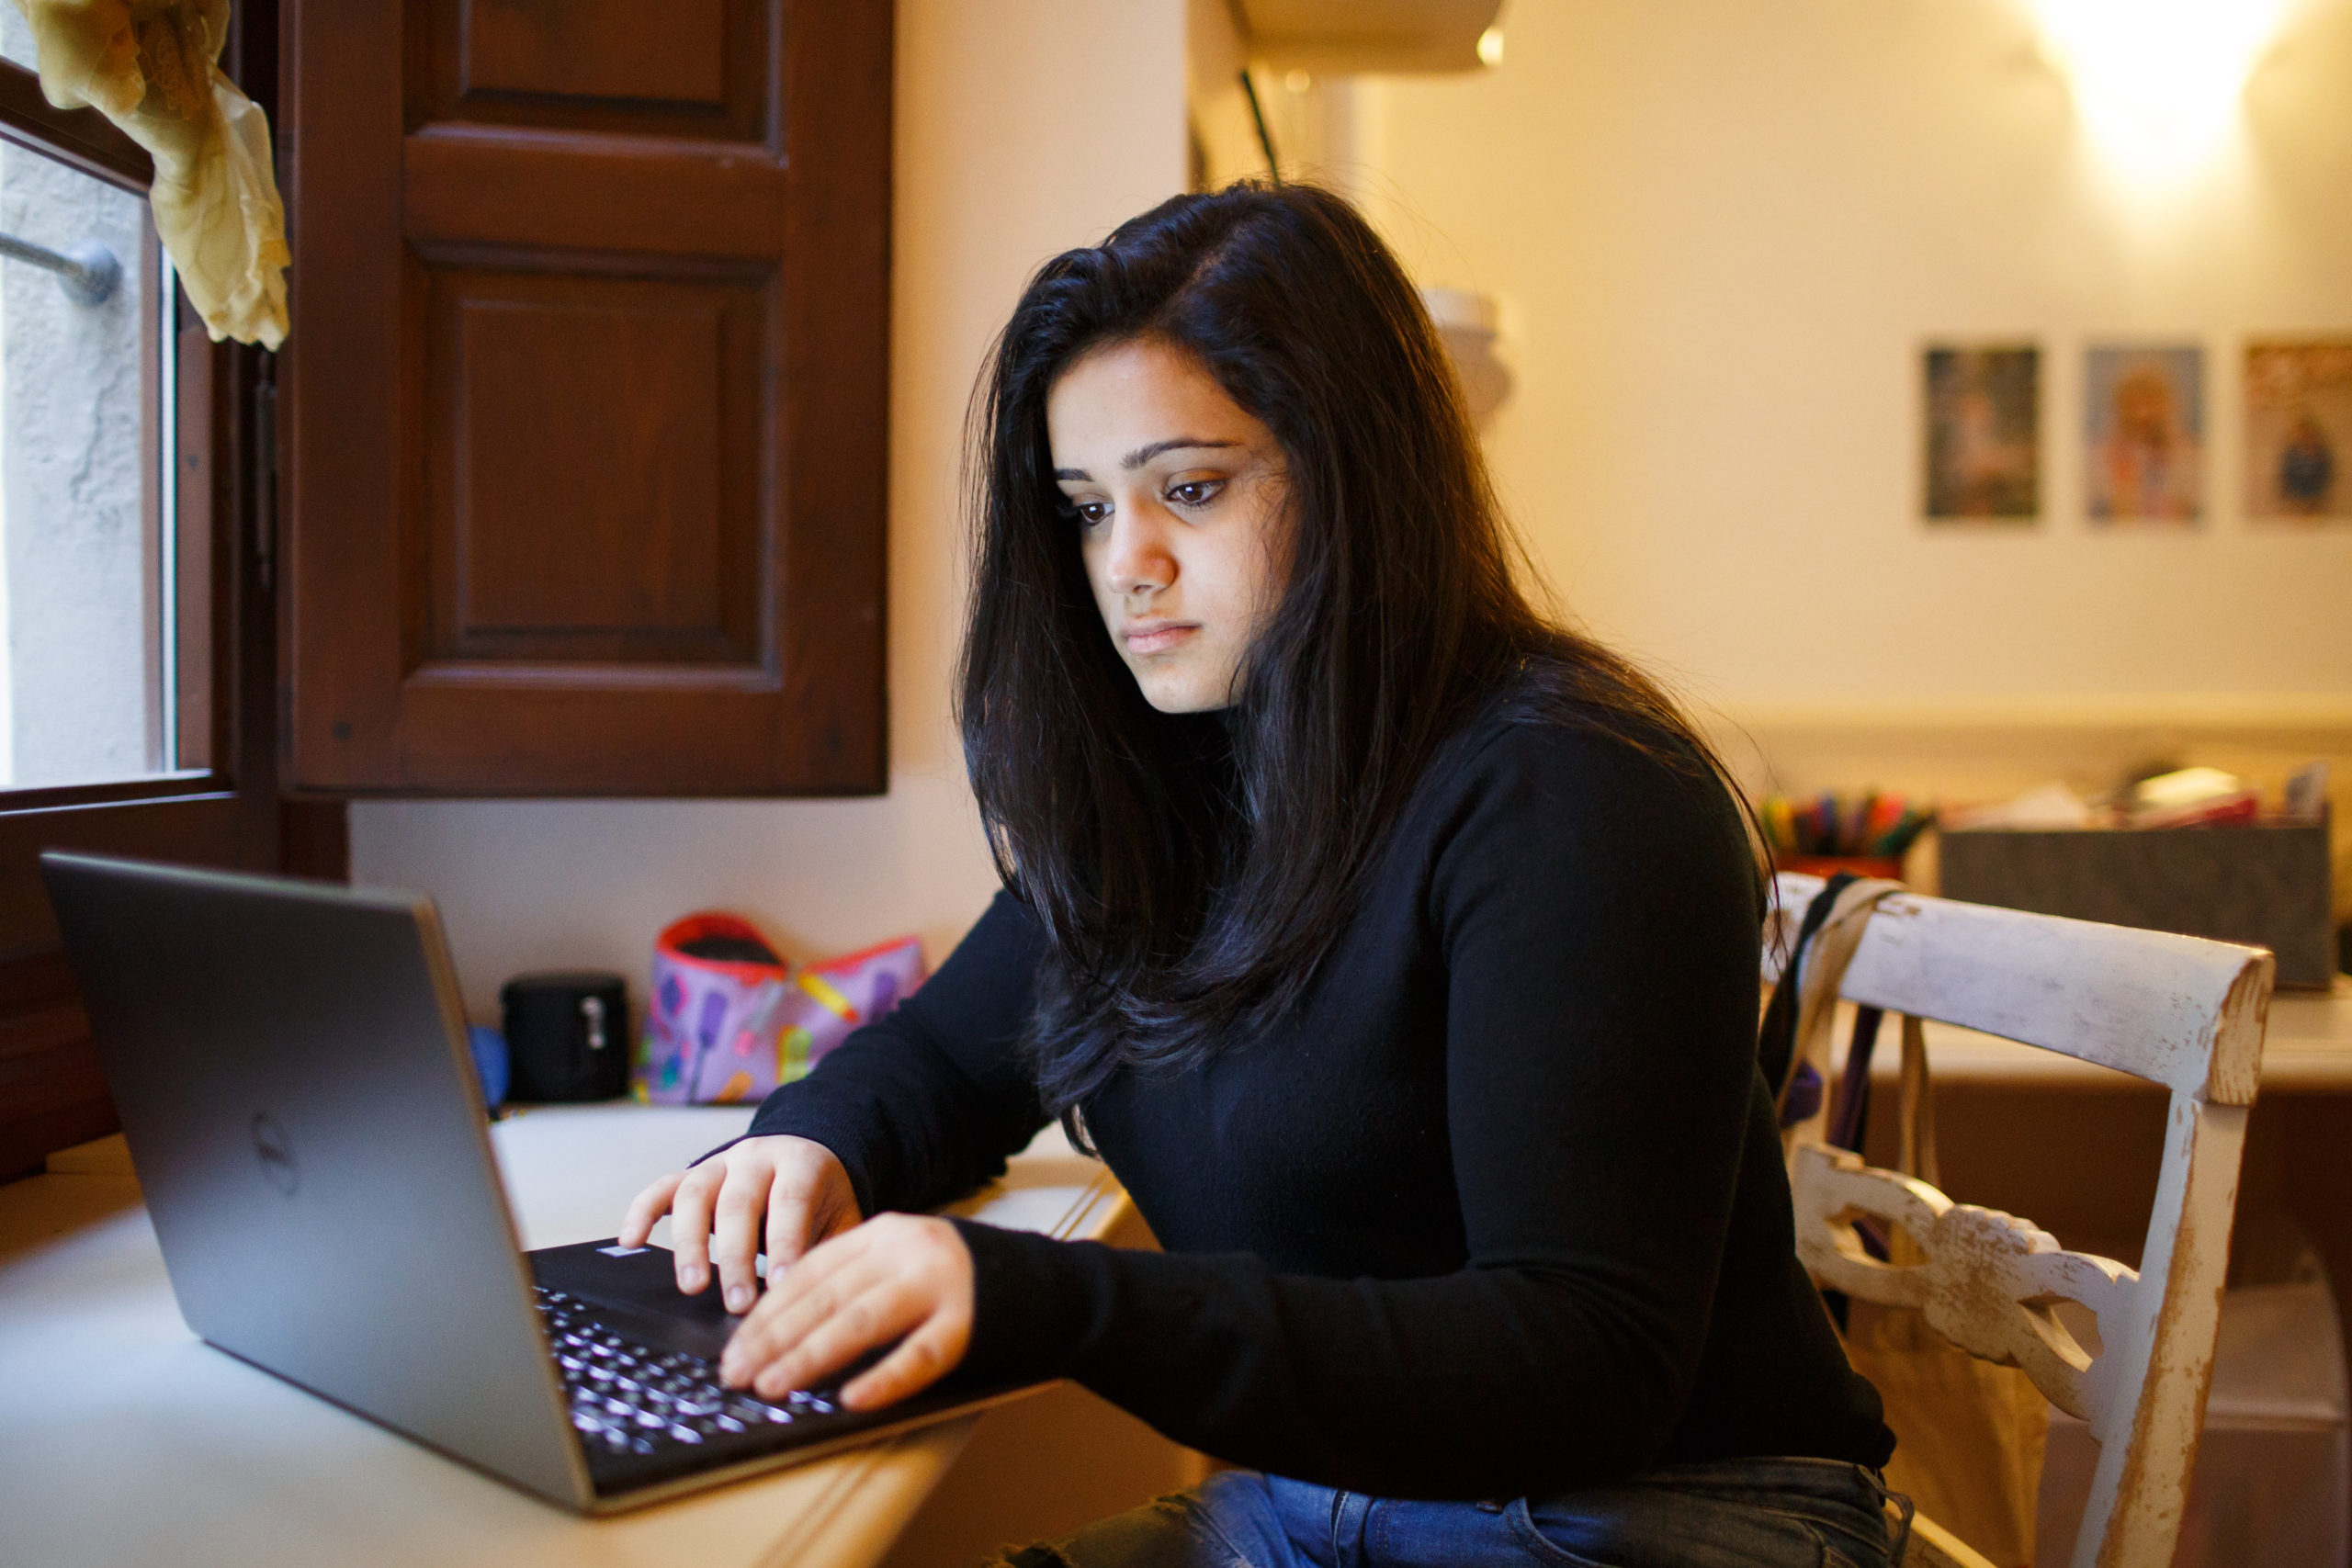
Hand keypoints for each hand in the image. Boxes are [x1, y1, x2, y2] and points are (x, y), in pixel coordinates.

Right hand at [617, 1135, 861, 1313]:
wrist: (808, 1151)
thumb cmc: (825, 1197)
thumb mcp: (843, 1215)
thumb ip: (833, 1248)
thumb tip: (828, 1298)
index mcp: (801, 1164)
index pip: (790, 1202)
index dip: (784, 1244)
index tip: (780, 1287)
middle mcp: (756, 1158)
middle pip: (738, 1202)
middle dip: (736, 1256)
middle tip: (737, 1303)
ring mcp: (720, 1164)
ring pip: (695, 1194)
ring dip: (690, 1242)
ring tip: (692, 1288)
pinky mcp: (693, 1174)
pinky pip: (662, 1187)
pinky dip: (642, 1211)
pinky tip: (631, 1240)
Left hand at [717, 1213, 973, 1410]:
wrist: (1044, 1285)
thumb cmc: (957, 1284)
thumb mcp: (901, 1264)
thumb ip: (853, 1283)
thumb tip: (779, 1333)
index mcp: (885, 1234)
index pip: (810, 1272)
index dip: (767, 1312)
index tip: (734, 1347)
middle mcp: (909, 1252)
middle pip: (827, 1296)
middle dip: (773, 1338)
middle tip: (737, 1373)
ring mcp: (941, 1285)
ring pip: (862, 1321)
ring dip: (810, 1356)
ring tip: (773, 1384)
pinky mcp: (969, 1323)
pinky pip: (919, 1354)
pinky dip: (883, 1378)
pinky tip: (853, 1398)